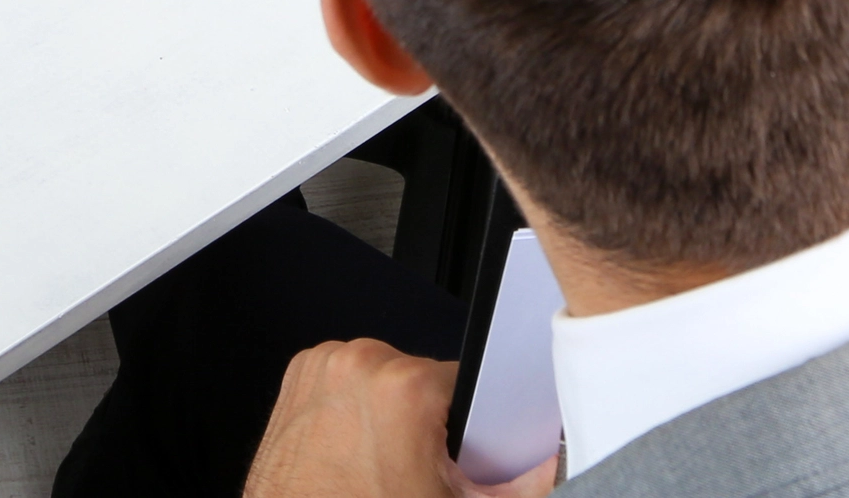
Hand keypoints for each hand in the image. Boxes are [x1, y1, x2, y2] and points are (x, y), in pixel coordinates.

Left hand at [244, 341, 557, 496]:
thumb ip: (520, 487)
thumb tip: (550, 468)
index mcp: (402, 385)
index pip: (474, 382)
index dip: (481, 424)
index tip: (475, 449)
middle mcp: (358, 363)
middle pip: (429, 382)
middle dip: (438, 424)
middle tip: (427, 470)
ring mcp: (323, 365)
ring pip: (388, 379)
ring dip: (397, 414)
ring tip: (388, 464)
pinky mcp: (299, 375)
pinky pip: (350, 382)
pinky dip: (360, 410)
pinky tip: (359, 451)